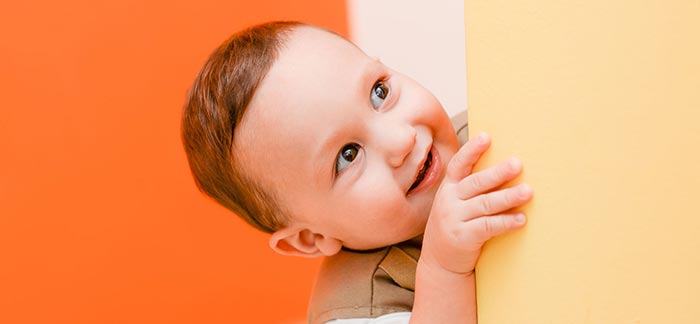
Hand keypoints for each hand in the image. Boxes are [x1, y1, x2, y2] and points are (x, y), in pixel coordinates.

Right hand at [420, 132, 532, 274]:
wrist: (440, 262)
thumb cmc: (455, 226)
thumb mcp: (454, 204)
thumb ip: (471, 189)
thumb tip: (504, 168)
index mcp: (448, 188)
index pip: (459, 165)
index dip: (472, 150)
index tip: (487, 137)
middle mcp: (449, 201)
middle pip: (476, 183)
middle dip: (498, 173)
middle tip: (518, 164)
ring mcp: (455, 219)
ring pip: (485, 204)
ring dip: (508, 197)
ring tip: (528, 191)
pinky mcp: (463, 238)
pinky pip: (488, 227)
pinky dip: (506, 222)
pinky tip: (521, 219)